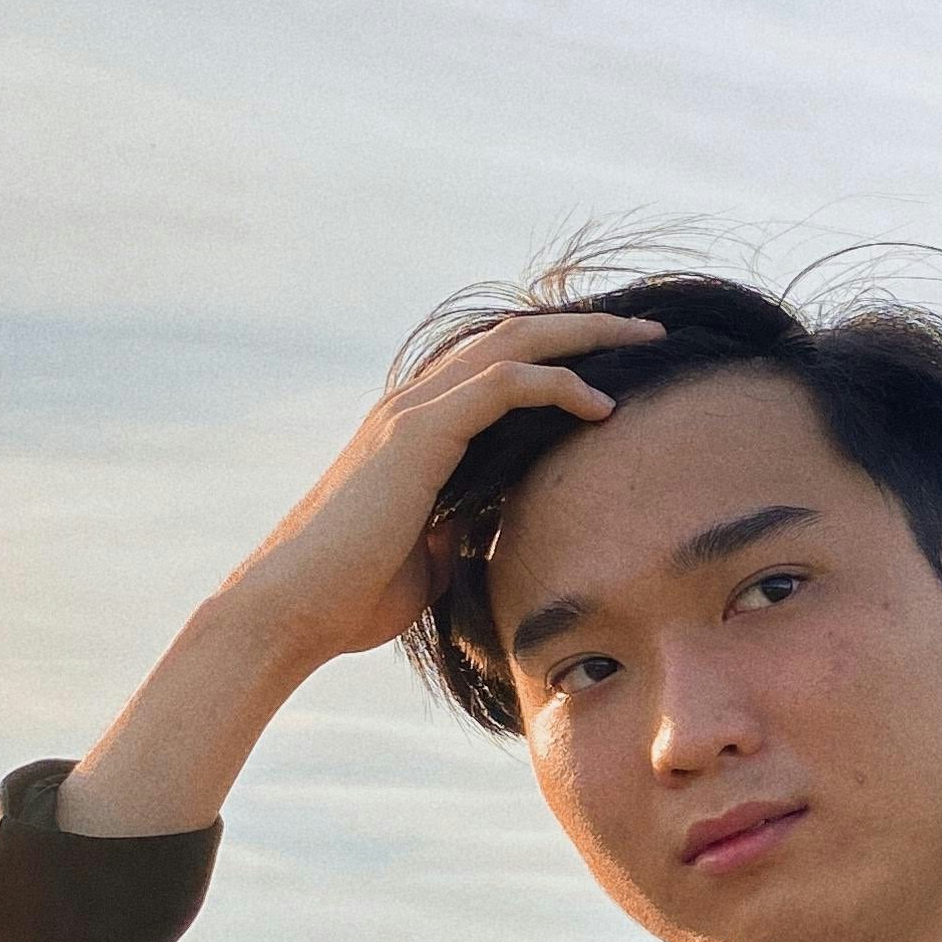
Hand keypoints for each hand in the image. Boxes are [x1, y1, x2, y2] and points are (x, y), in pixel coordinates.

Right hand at [59, 310, 662, 836]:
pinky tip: (600, 404)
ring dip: (585, 338)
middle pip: (515, 336)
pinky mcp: (418, 435)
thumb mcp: (435, 559)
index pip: (498, 365)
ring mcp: (412, 413)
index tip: (620, 362)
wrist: (291, 612)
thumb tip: (514, 533)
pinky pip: (502, 385)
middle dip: (586, 328)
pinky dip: (556, 384)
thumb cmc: (353, 597)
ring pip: (513, 344)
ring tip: (645, 343)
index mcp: (417, 429)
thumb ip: (472, 531)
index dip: (558, 353)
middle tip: (650, 332)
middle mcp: (414, 406)